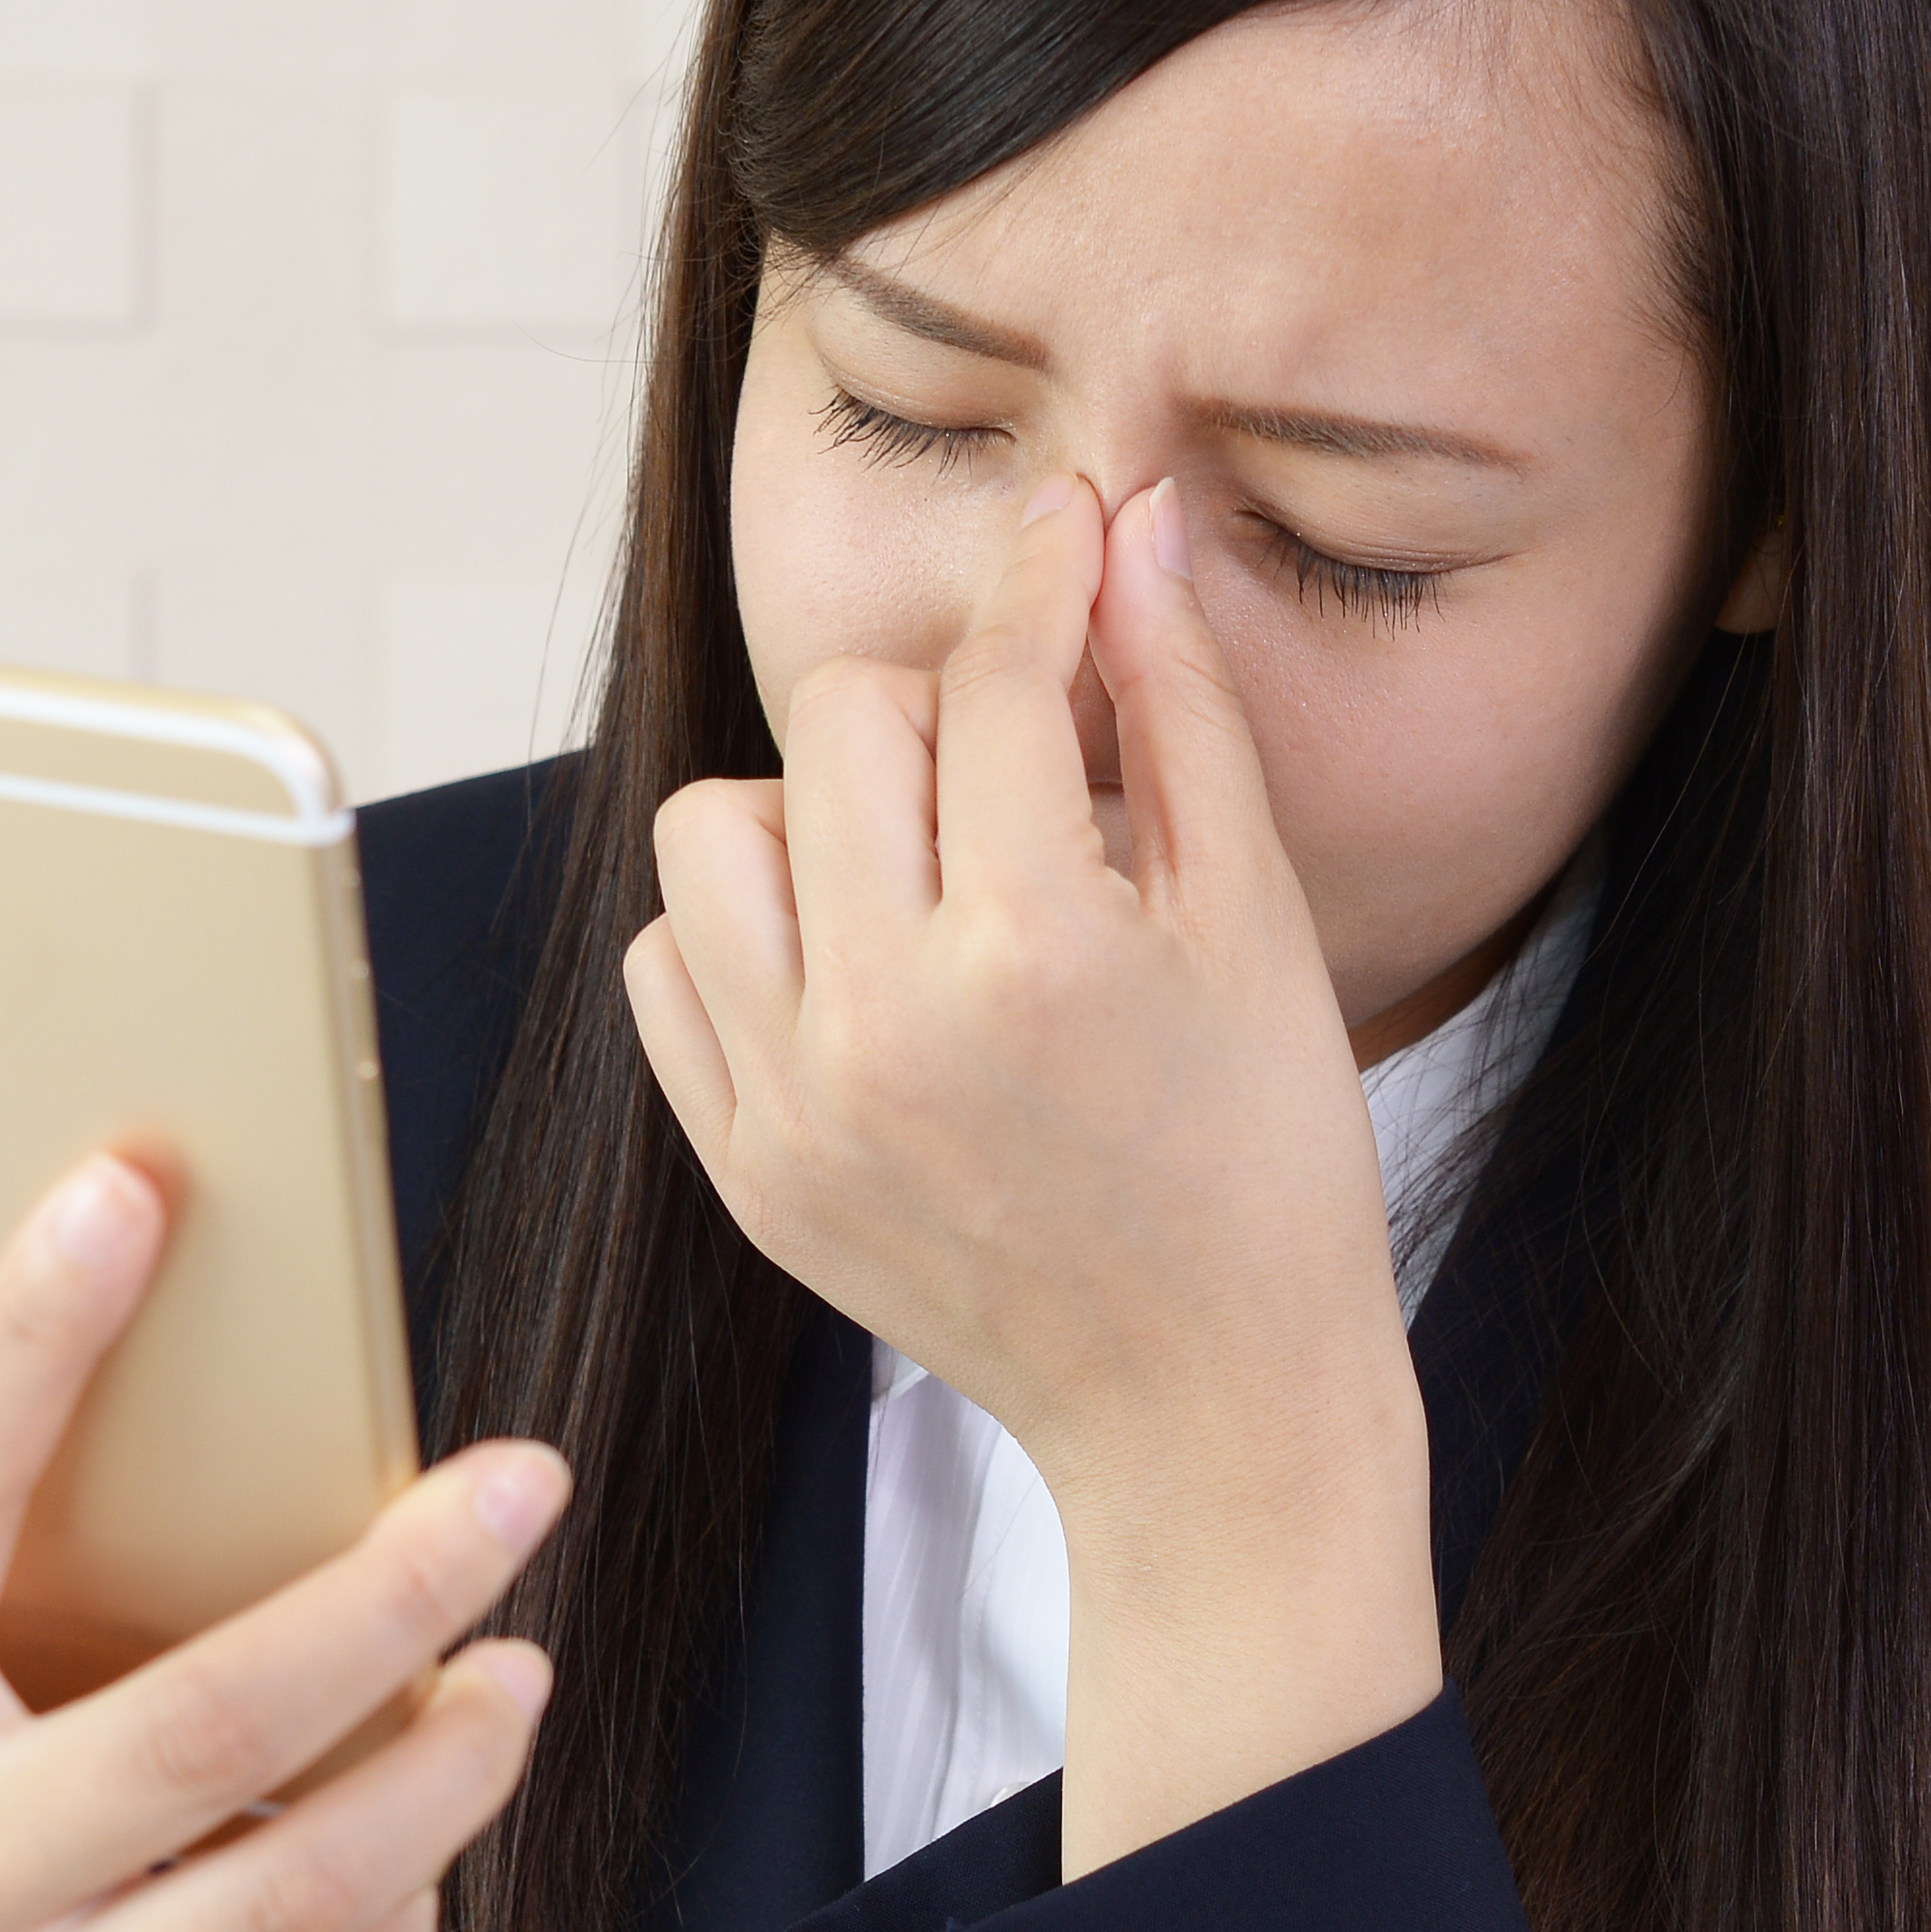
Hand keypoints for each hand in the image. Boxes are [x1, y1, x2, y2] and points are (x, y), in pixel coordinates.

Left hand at [621, 473, 1439, 1869]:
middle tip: (1021, 777)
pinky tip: (857, 965)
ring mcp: (797, 1108)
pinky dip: (745, 934)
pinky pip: (667, 967)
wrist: (1205, 1407)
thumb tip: (1132, 524)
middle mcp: (892, 1028)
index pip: (997, 679)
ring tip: (921, 873)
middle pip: (838, 724)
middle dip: (938, 712)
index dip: (1044, 582)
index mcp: (1040, 956)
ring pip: (711, 831)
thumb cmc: (1263, 1164)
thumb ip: (1181, 707)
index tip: (1070, 542)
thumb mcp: (1255, 920)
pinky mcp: (746, 1170)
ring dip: (814, 813)